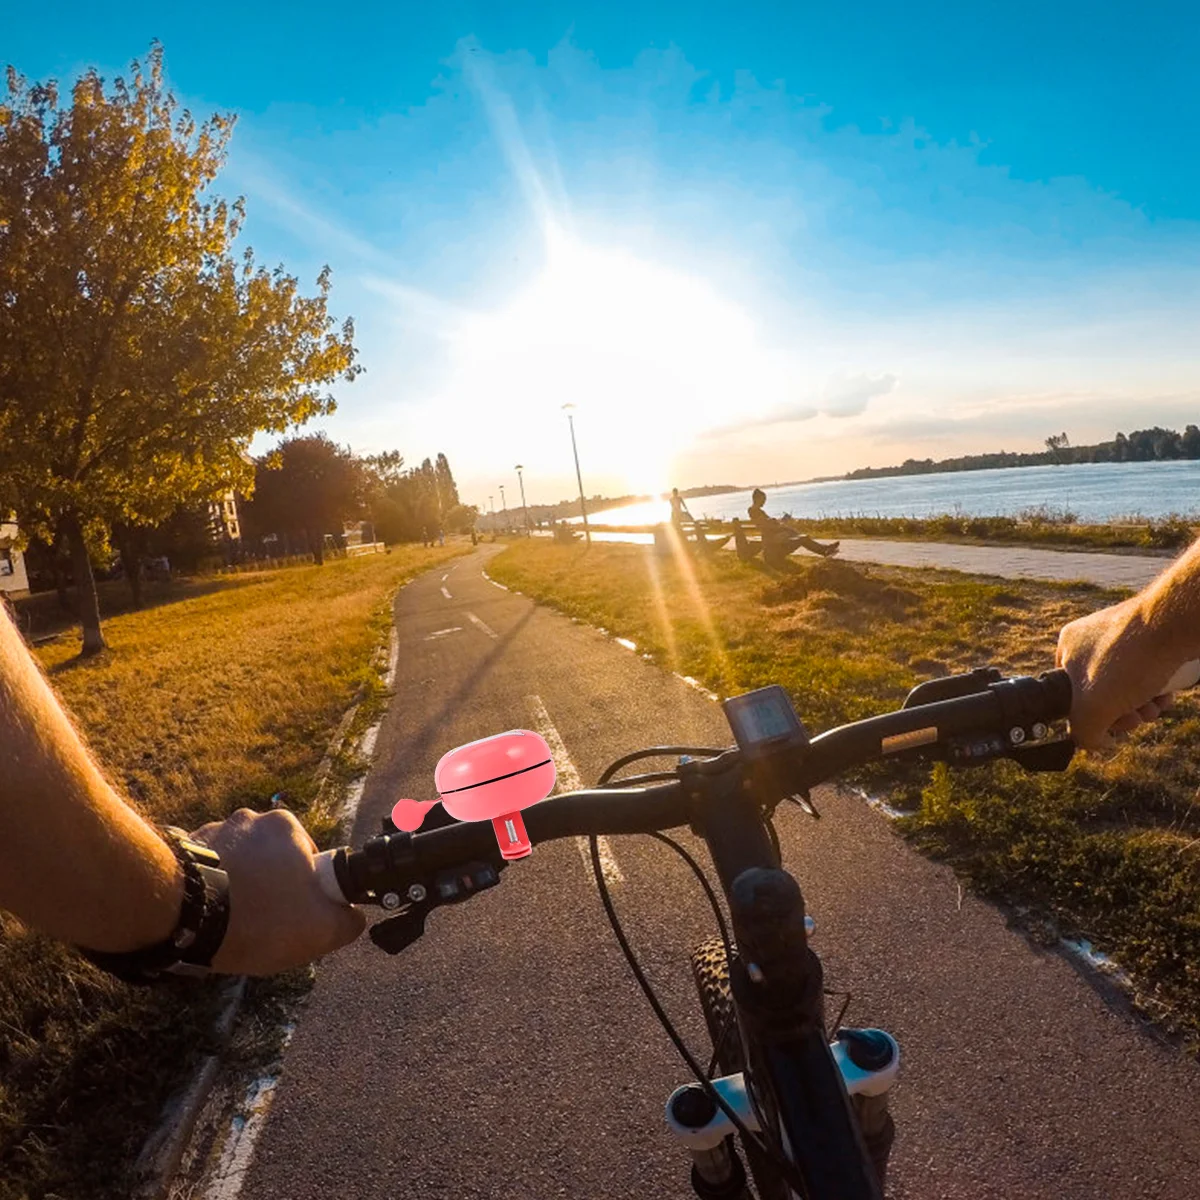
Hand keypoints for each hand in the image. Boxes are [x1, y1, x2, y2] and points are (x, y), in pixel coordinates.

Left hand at [190, 808, 365, 975]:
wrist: (180, 918)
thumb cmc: (258, 919)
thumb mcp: (320, 930)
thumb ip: (348, 921)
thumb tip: (353, 916)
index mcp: (287, 827)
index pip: (310, 859)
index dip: (307, 890)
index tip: (295, 914)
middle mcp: (250, 820)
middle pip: (274, 859)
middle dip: (272, 886)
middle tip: (264, 922)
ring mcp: (213, 830)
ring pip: (240, 863)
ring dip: (240, 885)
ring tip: (231, 922)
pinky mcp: (183, 848)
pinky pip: (209, 869)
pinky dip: (212, 888)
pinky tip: (209, 915)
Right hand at [1056, 596, 1177, 749]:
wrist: (1177, 625)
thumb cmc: (1129, 661)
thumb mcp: (1091, 708)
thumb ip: (1082, 733)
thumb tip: (1091, 743)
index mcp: (1067, 647)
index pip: (1067, 694)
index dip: (1087, 716)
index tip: (1108, 724)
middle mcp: (1092, 639)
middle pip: (1101, 693)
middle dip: (1121, 713)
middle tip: (1136, 717)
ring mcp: (1122, 638)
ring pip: (1127, 686)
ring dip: (1141, 705)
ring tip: (1154, 706)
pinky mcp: (1150, 640)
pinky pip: (1147, 673)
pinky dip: (1156, 690)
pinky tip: (1165, 694)